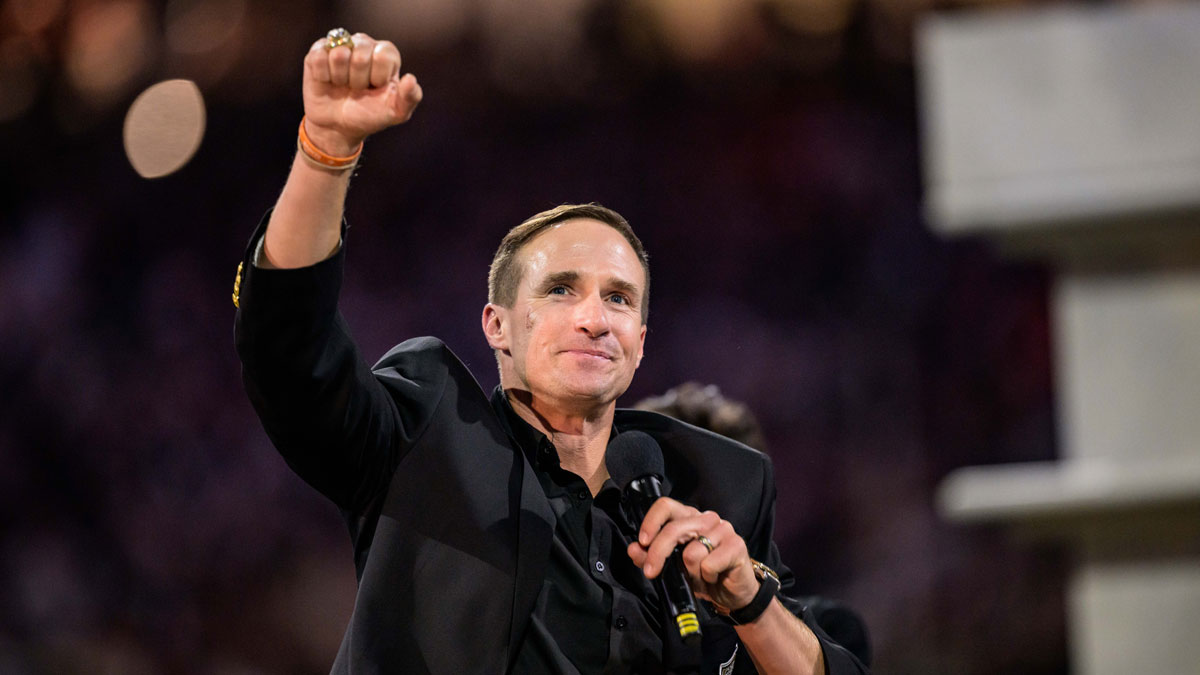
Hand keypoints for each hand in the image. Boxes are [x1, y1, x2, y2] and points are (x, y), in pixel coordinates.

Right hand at [301, 32, 422, 155]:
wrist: (339, 127)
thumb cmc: (369, 115)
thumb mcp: (395, 112)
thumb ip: (410, 97)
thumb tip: (410, 79)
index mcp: (386, 54)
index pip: (383, 56)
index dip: (377, 77)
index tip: (375, 88)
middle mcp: (363, 44)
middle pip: (360, 55)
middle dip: (358, 80)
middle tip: (357, 89)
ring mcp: (340, 46)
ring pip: (339, 54)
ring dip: (340, 78)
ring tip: (343, 85)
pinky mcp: (317, 52)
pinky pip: (319, 57)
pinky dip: (323, 76)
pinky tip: (328, 81)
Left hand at [627, 497, 760, 611]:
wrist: (733, 594)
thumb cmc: (703, 576)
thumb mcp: (673, 569)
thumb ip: (651, 557)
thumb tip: (633, 549)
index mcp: (689, 518)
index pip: (666, 506)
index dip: (651, 522)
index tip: (642, 542)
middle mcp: (706, 518)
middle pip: (674, 529)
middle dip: (658, 554)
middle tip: (651, 572)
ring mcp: (723, 529)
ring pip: (691, 552)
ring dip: (691, 572)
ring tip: (699, 576)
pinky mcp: (737, 545)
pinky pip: (709, 564)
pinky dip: (707, 577)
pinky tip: (714, 577)